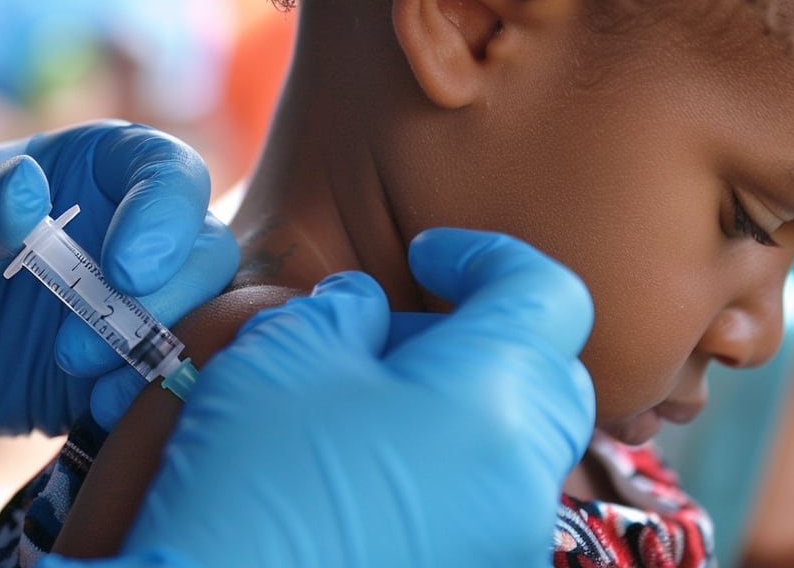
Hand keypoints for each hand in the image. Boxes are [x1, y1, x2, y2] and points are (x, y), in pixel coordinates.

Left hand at [0, 121, 238, 500]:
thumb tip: (27, 192)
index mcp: (90, 170)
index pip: (166, 172)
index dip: (167, 212)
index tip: (125, 265)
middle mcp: (126, 233)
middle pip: (204, 249)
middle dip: (173, 293)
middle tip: (94, 329)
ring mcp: (127, 307)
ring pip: (201, 319)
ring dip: (162, 348)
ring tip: (81, 375)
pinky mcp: (115, 373)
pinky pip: (164, 384)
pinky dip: (149, 398)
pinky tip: (100, 410)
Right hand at [90, 228, 594, 567]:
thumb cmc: (247, 487)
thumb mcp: (280, 354)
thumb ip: (344, 310)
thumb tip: (366, 313)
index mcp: (491, 403)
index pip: (545, 294)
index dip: (485, 256)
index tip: (425, 255)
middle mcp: (522, 484)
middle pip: (546, 375)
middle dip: (477, 337)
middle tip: (389, 337)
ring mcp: (506, 548)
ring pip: (516, 448)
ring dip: (459, 408)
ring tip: (364, 411)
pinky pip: (486, 511)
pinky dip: (447, 474)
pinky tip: (367, 477)